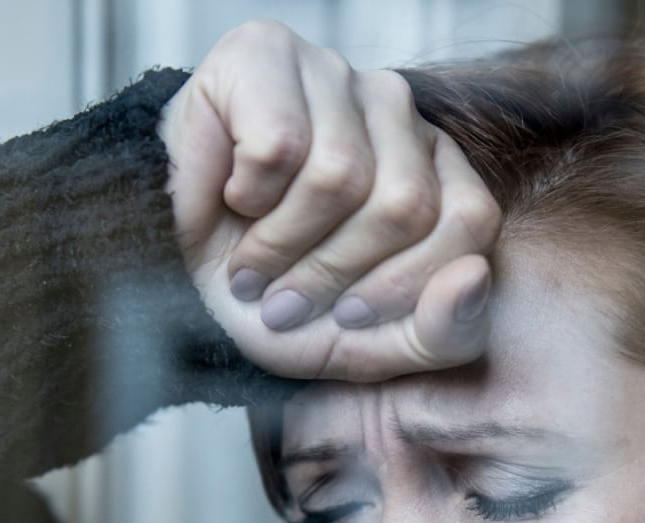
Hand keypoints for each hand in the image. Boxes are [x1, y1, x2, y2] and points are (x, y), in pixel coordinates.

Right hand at [159, 20, 500, 380]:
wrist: (169, 281)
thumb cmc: (274, 303)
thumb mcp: (369, 345)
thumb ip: (444, 331)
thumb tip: (475, 277)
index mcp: (437, 170)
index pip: (469, 220)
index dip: (406, 285)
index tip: (348, 316)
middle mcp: (395, 111)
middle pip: (405, 202)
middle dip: (335, 273)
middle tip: (285, 299)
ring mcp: (334, 74)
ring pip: (341, 175)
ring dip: (281, 244)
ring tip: (252, 262)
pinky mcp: (266, 55)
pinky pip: (278, 147)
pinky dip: (246, 197)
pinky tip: (231, 197)